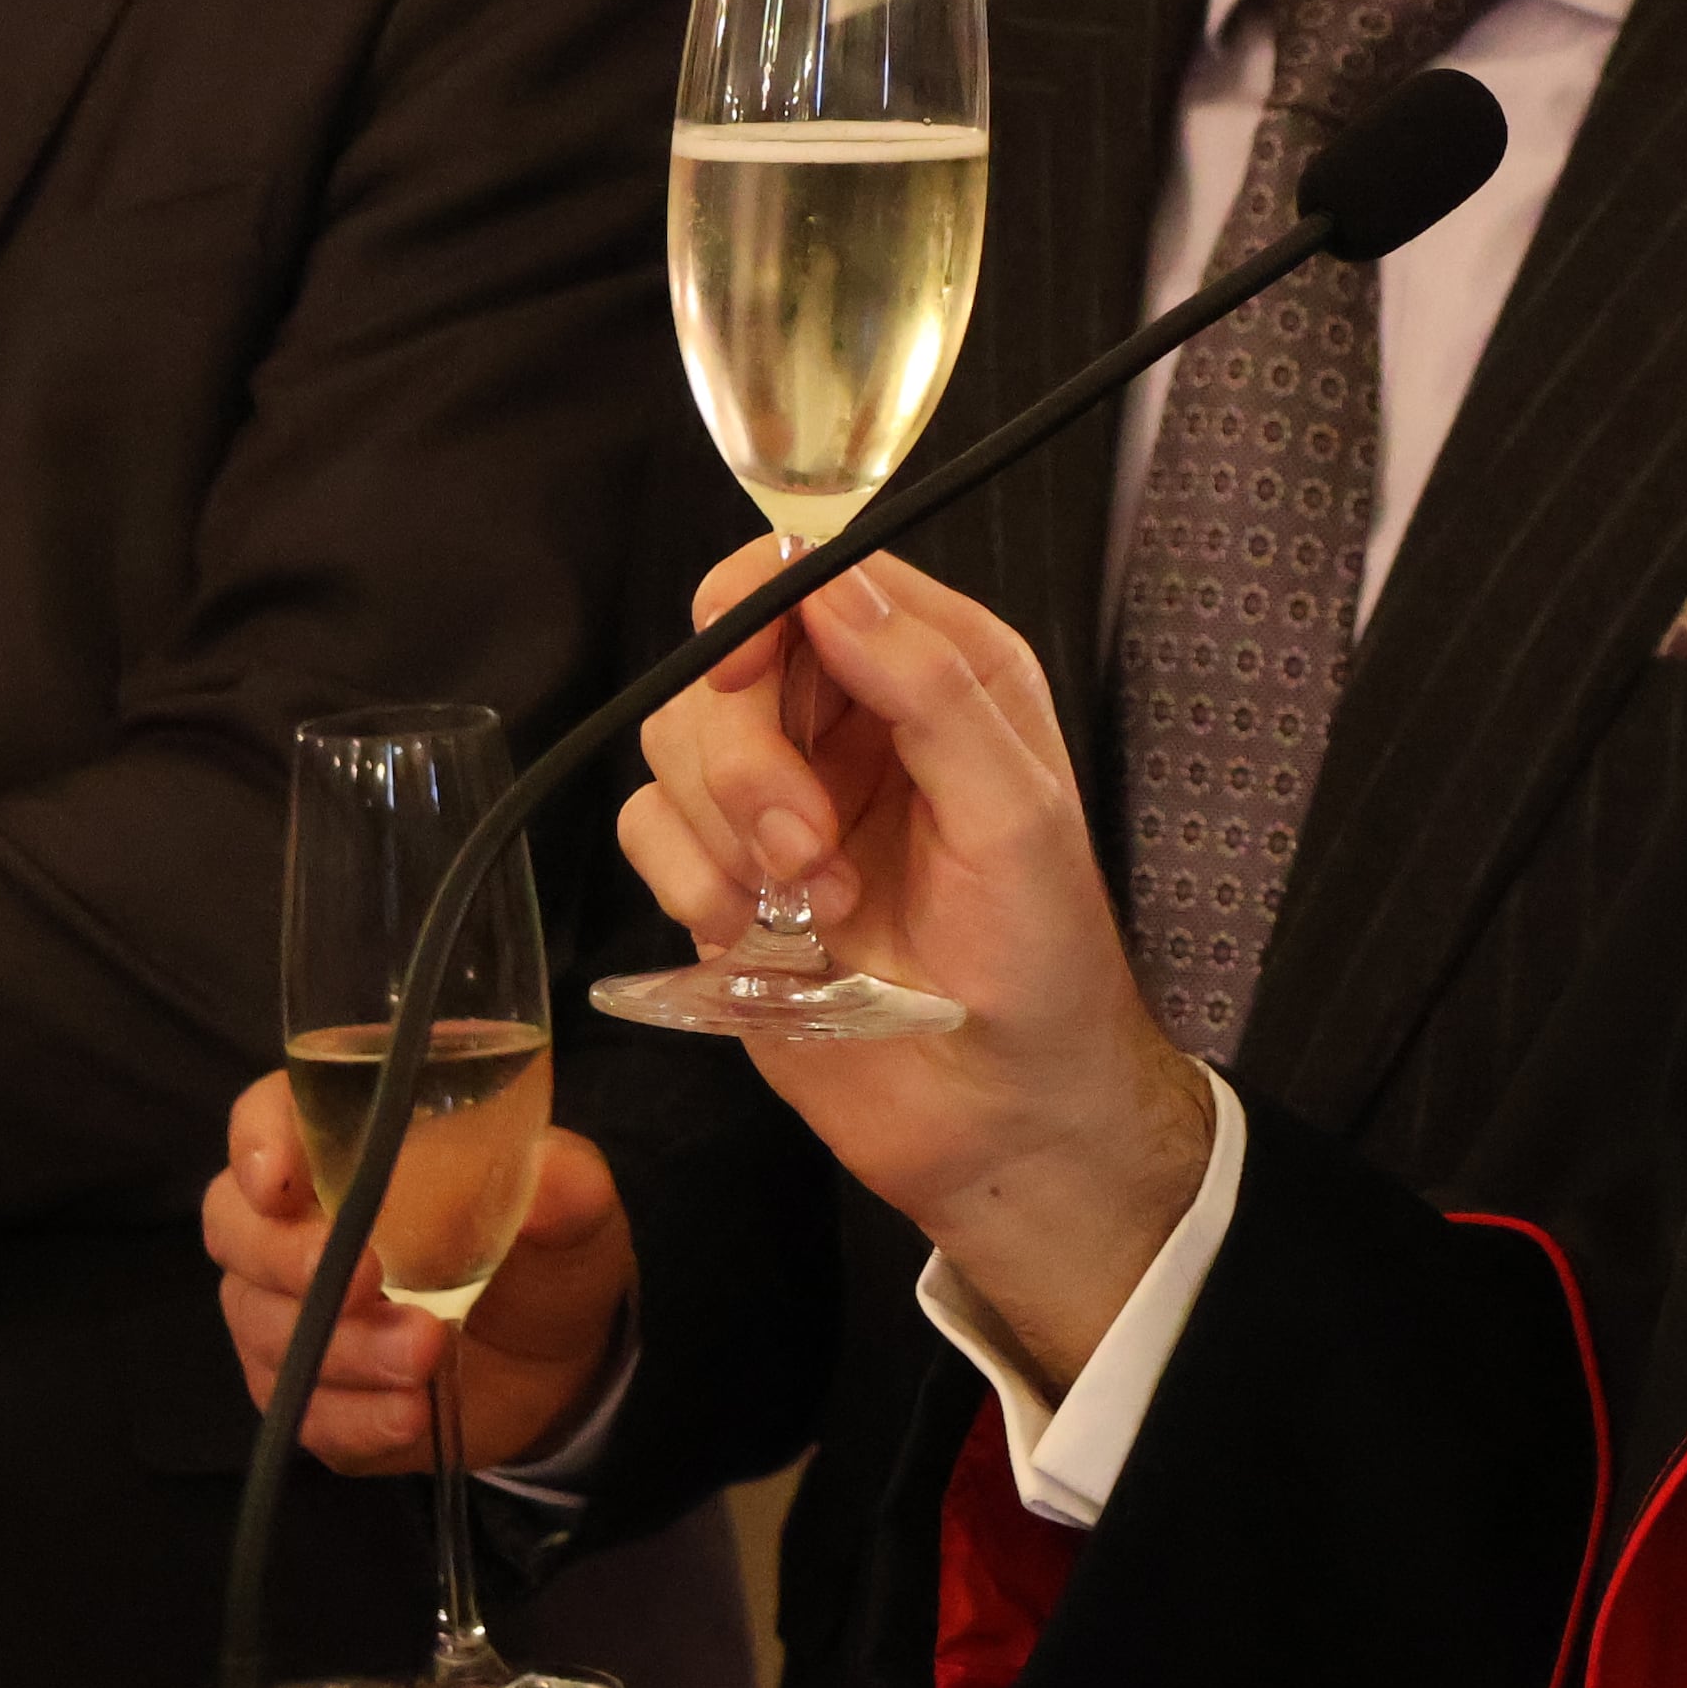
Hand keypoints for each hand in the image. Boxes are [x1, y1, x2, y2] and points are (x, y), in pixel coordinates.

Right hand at [206, 1072, 635, 1471]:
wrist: (561, 1361)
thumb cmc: (546, 1250)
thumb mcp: (576, 1208)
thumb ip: (566, 1183)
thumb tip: (551, 1178)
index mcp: (349, 1147)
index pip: (268, 1116)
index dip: (258, 1140)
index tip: (280, 1180)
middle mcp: (296, 1224)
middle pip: (234, 1227)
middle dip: (287, 1258)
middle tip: (371, 1279)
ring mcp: (288, 1314)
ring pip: (263, 1326)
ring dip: (344, 1346)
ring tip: (428, 1352)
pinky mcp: (307, 1393)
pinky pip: (297, 1410)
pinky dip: (352, 1415)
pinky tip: (407, 1415)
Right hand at [624, 542, 1206, 1390]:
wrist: (999, 1113)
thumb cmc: (1040, 962)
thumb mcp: (1017, 812)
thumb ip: (930, 686)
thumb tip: (830, 578)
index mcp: (938, 672)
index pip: (816, 574)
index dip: (759, 606)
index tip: (742, 670)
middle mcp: (852, 720)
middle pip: (724, 660)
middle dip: (745, 756)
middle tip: (802, 846)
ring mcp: (780, 798)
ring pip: (674, 741)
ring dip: (725, 829)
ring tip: (812, 907)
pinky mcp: (725, 876)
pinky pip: (646, 827)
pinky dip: (689, 879)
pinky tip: (760, 936)